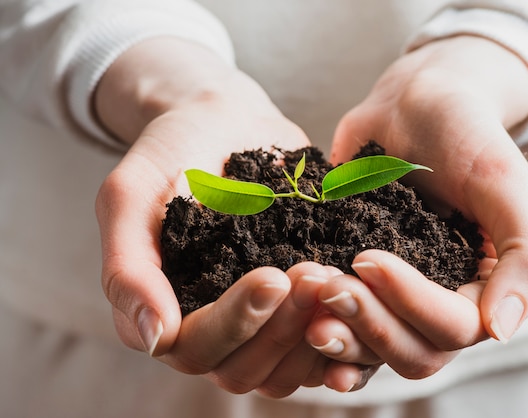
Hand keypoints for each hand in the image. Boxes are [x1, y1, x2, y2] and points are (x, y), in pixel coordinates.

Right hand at [94, 38, 339, 395]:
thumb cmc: (172, 153)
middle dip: (282, 328)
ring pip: (286, 370)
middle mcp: (211, 328)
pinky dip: (345, 337)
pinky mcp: (295, 309)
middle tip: (313, 274)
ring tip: (338, 279)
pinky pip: (321, 347)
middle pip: (245, 370)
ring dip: (315, 335)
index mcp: (165, 312)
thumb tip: (153, 339)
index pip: (196, 348)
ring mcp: (257, 323)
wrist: (224, 122)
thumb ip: (128, 268)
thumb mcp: (131, 196)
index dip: (236, 322)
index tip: (272, 276)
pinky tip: (365, 303)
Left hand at [319, 36, 527, 377]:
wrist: (415, 104)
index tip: (366, 258)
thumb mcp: (506, 186)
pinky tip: (296, 318)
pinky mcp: (358, 283)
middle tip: (328, 285)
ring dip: (341, 336)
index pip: (454, 329)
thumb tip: (501, 331)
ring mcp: (396, 297)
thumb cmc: (466, 136)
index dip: (410, 304)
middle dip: (370, 326)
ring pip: (374, 351)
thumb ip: (527, 257)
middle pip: (413, 353)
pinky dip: (320, 331)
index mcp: (483, 289)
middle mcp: (441, 302)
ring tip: (307, 296)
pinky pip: (344, 325)